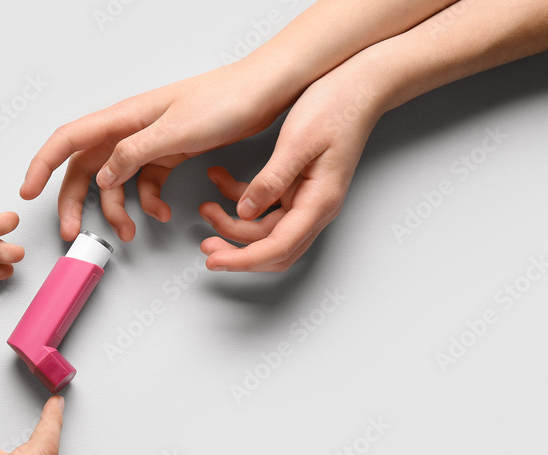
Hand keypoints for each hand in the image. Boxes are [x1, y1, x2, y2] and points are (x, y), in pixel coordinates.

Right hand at [19, 60, 295, 241]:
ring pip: (115, 181)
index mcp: (124, 118)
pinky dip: (148, 202)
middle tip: (71, 232)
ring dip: (116, 209)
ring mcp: (148, 143)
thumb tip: (103, 176)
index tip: (28, 193)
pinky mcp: (168, 153)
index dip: (43, 165)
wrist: (265, 91)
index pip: (68, 140)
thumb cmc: (225, 100)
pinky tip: (160, 215)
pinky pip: (145, 183)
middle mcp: (129, 129)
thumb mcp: (176, 130)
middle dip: (74, 201)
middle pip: (86, 168)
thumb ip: (135, 153)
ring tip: (127, 234)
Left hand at [200, 66, 382, 271]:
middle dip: (236, 250)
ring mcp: (306, 199)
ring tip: (205, 206)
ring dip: (233, 224)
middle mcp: (315, 207)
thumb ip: (271, 181)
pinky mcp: (298, 187)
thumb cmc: (335, 107)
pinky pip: (266, 206)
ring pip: (265, 229)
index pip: (278, 248)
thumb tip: (245, 212)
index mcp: (318, 202)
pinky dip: (241, 199)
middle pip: (271, 247)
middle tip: (204, 243)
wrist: (359, 85)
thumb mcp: (297, 142)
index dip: (243, 260)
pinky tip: (220, 180)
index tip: (214, 261)